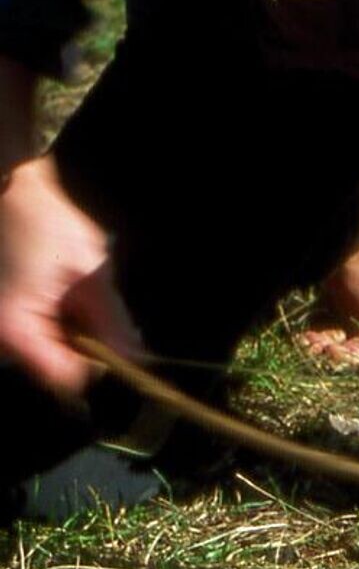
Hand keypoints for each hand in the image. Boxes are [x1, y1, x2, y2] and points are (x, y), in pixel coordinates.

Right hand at [0, 156, 140, 394]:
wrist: (11, 191)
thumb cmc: (47, 227)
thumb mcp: (90, 275)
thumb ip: (112, 320)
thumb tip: (135, 357)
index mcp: (17, 330)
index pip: (66, 377)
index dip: (100, 364)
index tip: (121, 343)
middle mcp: (2, 339)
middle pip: (58, 364)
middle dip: (88, 342)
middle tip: (98, 305)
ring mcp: (2, 328)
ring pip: (49, 349)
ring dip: (73, 329)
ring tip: (77, 292)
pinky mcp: (5, 316)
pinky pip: (37, 333)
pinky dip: (58, 319)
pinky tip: (64, 293)